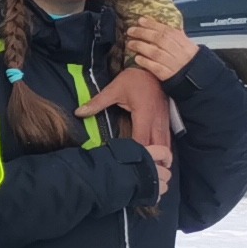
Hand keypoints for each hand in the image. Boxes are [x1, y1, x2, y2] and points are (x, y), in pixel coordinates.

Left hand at [85, 65, 174, 190]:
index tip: (130, 167)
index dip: (137, 155)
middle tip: (149, 179)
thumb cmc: (134, 79)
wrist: (154, 68)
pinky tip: (162, 160)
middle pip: (156, 147)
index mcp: (144, 115)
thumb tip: (79, 112)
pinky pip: (167, 138)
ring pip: (165, 145)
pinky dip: (165, 150)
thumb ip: (97, 103)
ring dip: (162, 159)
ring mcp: (164, 121)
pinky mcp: (166, 119)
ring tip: (158, 175)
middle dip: (153, 162)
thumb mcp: (114, 89)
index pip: (141, 140)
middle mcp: (157, 121)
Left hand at [121, 18, 199, 82]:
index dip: (153, 24)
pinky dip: (145, 62)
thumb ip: (176, 35)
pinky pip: (155, 67)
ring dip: (141, 47)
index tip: (141, 20)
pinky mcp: (169, 75)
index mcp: (184, 43)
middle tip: (130, 31)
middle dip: (143, 33)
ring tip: (130, 43)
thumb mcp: (187, 45)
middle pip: (160, 40)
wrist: (198, 77)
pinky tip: (137, 58)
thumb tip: (161, 24)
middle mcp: (179, 52)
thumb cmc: (190, 60)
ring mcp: (174, 64)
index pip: (168, 30)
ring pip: (156, 53)